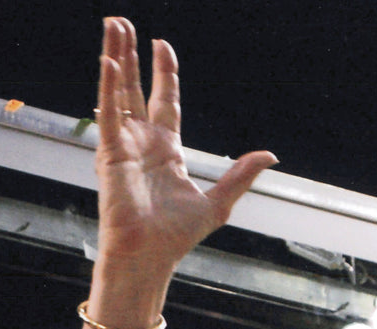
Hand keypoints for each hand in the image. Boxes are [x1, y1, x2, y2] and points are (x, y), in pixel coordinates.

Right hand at [77, 18, 275, 328]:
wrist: (150, 258)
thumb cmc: (176, 238)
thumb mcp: (218, 202)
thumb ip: (241, 175)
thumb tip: (270, 155)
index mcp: (167, 152)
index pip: (164, 102)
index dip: (163, 73)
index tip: (162, 45)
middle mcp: (142, 144)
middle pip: (135, 88)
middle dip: (130, 55)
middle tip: (123, 23)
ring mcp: (124, 146)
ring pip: (117, 91)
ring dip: (114, 57)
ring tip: (112, 25)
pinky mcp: (110, 154)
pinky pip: (108, 113)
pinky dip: (107, 86)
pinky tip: (107, 60)